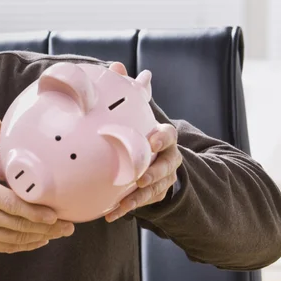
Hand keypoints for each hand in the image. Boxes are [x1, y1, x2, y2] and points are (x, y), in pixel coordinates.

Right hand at [0, 116, 74, 261]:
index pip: (12, 205)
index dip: (35, 212)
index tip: (55, 213)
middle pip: (18, 224)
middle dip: (46, 227)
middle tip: (68, 225)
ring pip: (15, 239)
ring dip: (40, 237)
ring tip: (59, 233)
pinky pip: (6, 247)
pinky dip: (25, 245)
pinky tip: (39, 240)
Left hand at [104, 62, 182, 222]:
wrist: (152, 159)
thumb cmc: (140, 134)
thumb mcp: (136, 114)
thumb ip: (129, 93)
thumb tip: (118, 67)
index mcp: (163, 137)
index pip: (169, 134)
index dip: (163, 137)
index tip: (153, 139)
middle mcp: (168, 158)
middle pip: (168, 165)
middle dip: (155, 171)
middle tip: (140, 177)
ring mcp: (163, 178)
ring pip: (155, 188)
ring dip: (140, 195)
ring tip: (124, 202)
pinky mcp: (154, 195)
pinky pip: (142, 203)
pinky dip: (126, 208)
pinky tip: (111, 214)